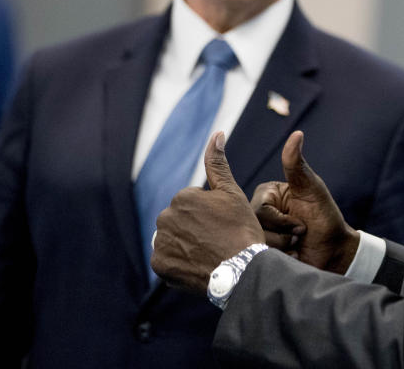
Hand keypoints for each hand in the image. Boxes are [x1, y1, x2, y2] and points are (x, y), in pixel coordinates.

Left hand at [151, 132, 264, 293]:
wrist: (243, 269)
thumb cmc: (241, 229)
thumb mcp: (232, 193)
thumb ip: (218, 163)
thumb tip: (216, 134)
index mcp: (182, 197)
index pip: (192, 204)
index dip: (209, 215)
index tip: (222, 225)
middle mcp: (165, 217)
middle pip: (179, 221)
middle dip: (193, 228)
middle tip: (216, 241)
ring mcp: (161, 243)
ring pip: (172, 240)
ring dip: (184, 245)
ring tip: (206, 254)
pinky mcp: (160, 265)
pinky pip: (166, 261)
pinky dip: (178, 263)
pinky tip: (196, 265)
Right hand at [252, 131, 359, 273]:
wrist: (335, 252)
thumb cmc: (326, 218)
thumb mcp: (312, 190)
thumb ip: (297, 165)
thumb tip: (297, 134)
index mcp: (266, 194)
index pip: (259, 209)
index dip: (281, 220)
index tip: (301, 222)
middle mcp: (258, 211)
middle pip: (255, 228)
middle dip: (283, 236)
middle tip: (301, 234)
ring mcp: (260, 232)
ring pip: (257, 245)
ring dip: (283, 248)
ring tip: (297, 245)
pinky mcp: (262, 251)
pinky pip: (260, 259)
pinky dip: (280, 259)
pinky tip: (292, 256)